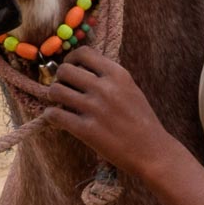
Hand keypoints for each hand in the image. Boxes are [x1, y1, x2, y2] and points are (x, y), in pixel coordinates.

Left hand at [48, 47, 173, 174]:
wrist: (151, 151)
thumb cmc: (141, 121)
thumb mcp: (130, 89)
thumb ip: (109, 77)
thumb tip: (81, 69)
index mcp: (118, 74)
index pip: (83, 53)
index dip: (71, 59)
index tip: (70, 68)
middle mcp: (105, 88)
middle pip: (65, 70)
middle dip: (60, 79)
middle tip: (64, 89)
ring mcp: (94, 108)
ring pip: (55, 91)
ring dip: (54, 97)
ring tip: (60, 104)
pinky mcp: (85, 130)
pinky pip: (54, 115)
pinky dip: (51, 116)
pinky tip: (58, 119)